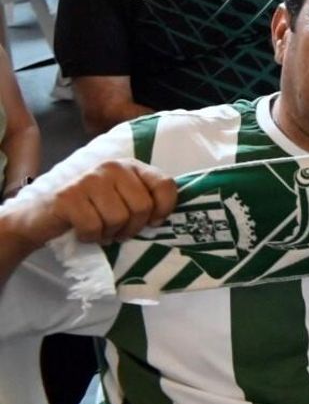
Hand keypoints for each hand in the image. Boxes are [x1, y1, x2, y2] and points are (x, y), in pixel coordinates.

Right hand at [9, 160, 176, 248]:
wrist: (42, 219)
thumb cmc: (91, 212)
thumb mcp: (123, 201)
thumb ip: (147, 199)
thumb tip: (170, 215)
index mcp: (131, 166)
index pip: (166, 185)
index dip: (164, 209)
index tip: (152, 222)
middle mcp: (112, 167)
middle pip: (143, 207)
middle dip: (131, 228)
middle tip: (116, 230)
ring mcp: (90, 179)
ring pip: (119, 219)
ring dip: (109, 234)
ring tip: (99, 229)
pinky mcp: (69, 196)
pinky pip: (94, 227)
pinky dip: (90, 237)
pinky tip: (81, 231)